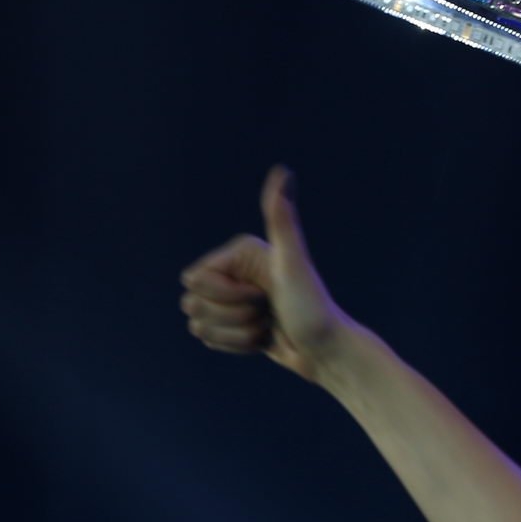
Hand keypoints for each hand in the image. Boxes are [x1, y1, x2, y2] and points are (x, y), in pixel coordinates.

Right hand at [180, 166, 353, 383]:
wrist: (327, 351)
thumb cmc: (312, 307)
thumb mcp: (294, 262)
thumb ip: (281, 218)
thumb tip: (284, 170)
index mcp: (240, 253)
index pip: (194, 279)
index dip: (225, 294)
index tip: (261, 295)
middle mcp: (234, 271)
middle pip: (193, 303)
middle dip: (230, 317)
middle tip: (267, 311)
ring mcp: (232, 299)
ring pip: (199, 326)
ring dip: (234, 335)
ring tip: (266, 326)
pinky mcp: (233, 324)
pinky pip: (209, 339)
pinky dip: (235, 346)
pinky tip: (262, 340)